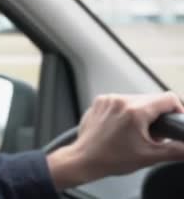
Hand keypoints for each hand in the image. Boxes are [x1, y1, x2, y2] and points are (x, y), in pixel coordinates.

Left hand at [48, 92, 183, 189]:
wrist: (84, 160)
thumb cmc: (111, 159)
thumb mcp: (150, 156)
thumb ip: (176, 150)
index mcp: (135, 111)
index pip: (168, 99)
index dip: (177, 110)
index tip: (175, 121)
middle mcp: (120, 100)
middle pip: (152, 99)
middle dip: (157, 115)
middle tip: (153, 134)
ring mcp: (108, 99)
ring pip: (136, 99)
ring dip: (141, 112)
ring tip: (137, 131)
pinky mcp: (99, 101)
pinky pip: (120, 101)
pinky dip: (126, 111)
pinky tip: (122, 127)